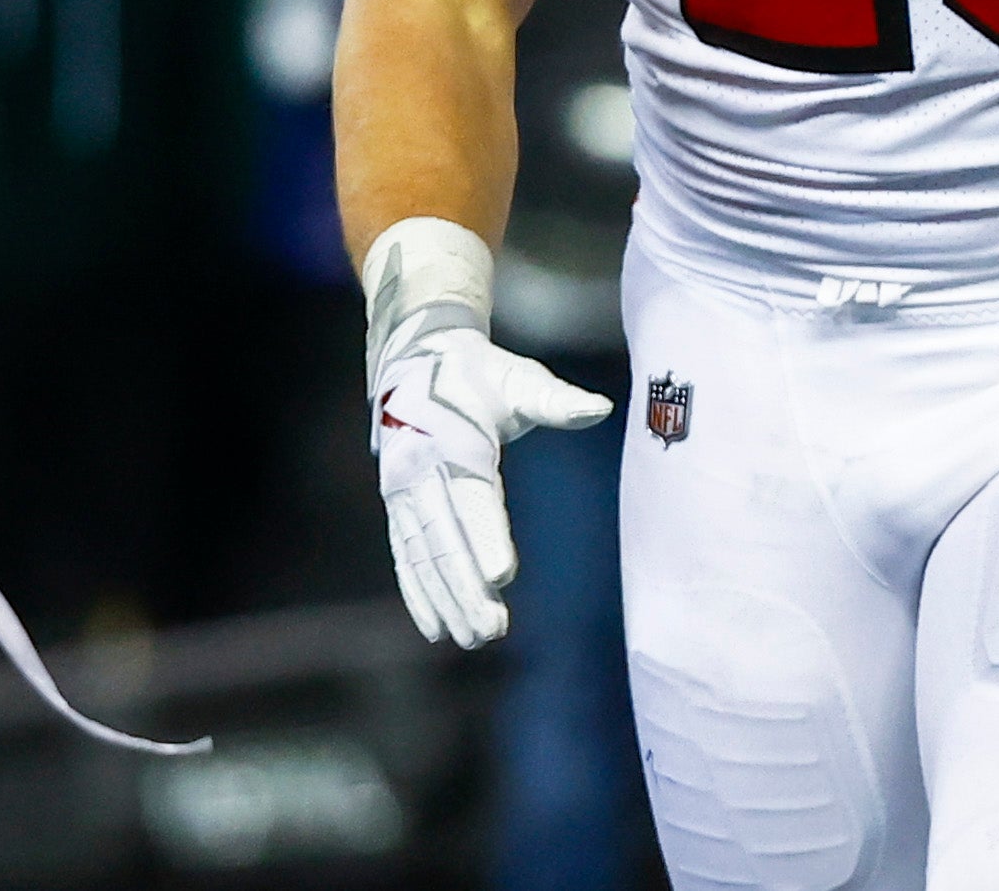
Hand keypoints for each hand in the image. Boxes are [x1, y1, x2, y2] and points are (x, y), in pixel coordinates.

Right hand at [371, 319, 612, 648]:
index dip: (487, 538)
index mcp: (455, 444)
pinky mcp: (398, 507)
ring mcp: (403, 494)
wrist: (416, 359)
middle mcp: (420, 474)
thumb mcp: (519, 381)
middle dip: (466, 588)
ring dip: (445, 600)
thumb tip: (601, 408)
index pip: (475, 500)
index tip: (503, 576)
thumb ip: (557, 401)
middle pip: (444, 540)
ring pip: (422, 557)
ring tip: (471, 638)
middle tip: (492, 629)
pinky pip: (406, 556)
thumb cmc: (480, 375)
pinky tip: (435, 627)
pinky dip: (418, 592)